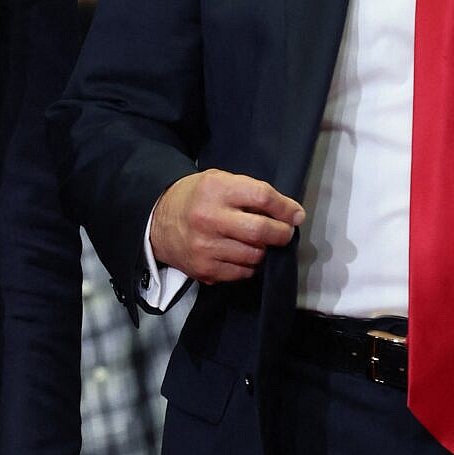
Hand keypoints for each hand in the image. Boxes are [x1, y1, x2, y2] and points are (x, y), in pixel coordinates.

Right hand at [150, 170, 304, 284]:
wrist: (157, 222)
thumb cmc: (196, 198)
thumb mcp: (219, 181)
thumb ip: (250, 193)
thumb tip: (288, 213)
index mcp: (216, 190)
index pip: (262, 197)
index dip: (286, 208)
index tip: (296, 215)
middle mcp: (209, 218)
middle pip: (261, 230)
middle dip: (282, 234)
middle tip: (285, 233)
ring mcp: (206, 247)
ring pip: (255, 255)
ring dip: (265, 251)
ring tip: (260, 243)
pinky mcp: (205, 270)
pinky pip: (243, 273)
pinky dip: (250, 265)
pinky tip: (243, 254)